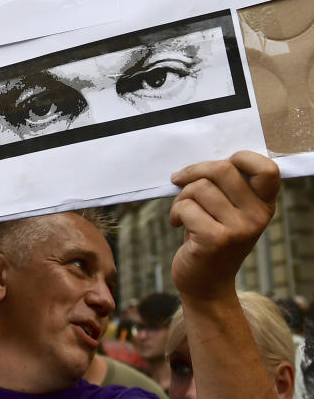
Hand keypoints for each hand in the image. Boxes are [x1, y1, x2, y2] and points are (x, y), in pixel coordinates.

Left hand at [169, 151, 279, 299]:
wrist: (207, 283)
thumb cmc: (210, 237)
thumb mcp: (228, 212)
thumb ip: (226, 187)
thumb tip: (200, 161)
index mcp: (264, 204)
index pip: (266, 169)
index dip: (240, 158)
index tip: (215, 167)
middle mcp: (258, 216)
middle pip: (222, 169)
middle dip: (193, 173)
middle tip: (180, 183)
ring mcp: (239, 229)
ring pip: (199, 188)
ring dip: (181, 197)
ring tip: (182, 212)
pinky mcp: (216, 239)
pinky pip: (186, 207)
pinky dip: (175, 212)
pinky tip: (177, 224)